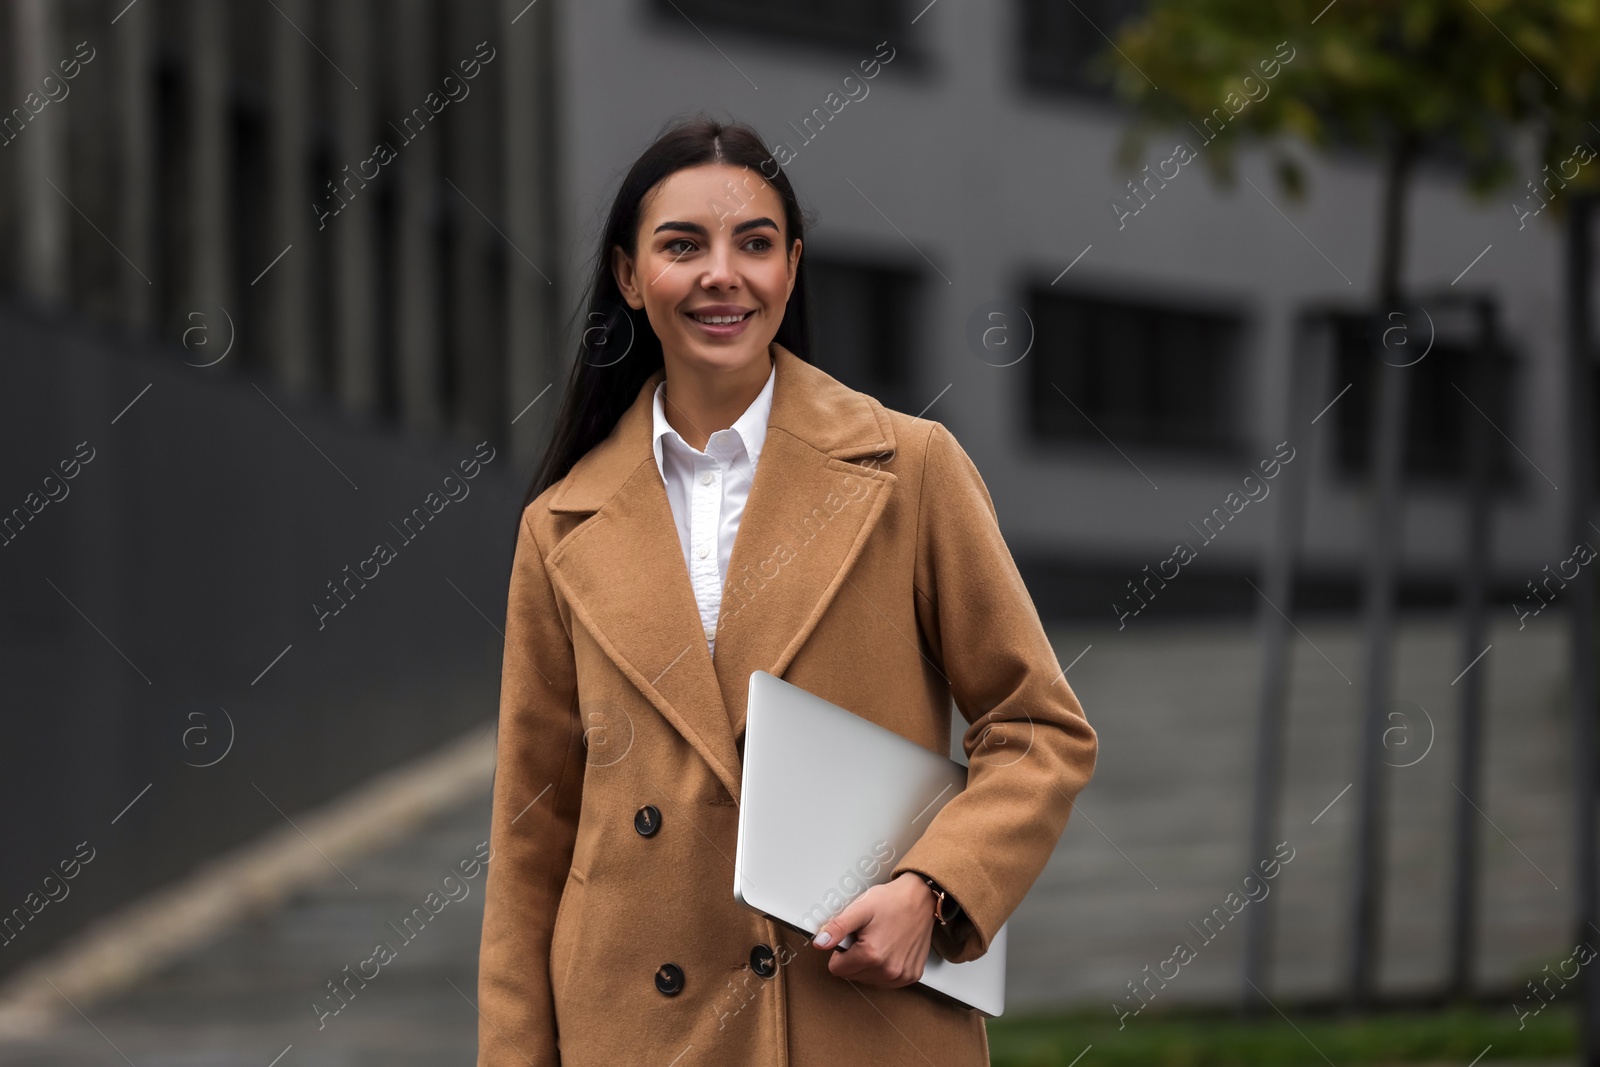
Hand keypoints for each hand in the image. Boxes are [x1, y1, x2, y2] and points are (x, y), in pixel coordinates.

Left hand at [811, 872, 935, 987]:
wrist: (921, 898)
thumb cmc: (892, 901)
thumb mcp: (859, 908)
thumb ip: (837, 928)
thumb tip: (819, 943)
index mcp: (871, 955)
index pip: (837, 969)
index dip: (841, 951)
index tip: (853, 936)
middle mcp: (888, 970)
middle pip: (853, 975)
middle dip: (855, 957)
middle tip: (867, 935)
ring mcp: (901, 975)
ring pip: (869, 979)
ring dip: (869, 964)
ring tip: (880, 940)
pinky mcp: (912, 975)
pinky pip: (886, 981)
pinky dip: (884, 968)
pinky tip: (891, 949)